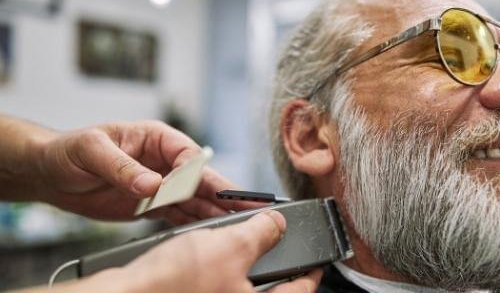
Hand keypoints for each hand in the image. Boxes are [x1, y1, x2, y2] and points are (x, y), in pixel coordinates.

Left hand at [32, 120, 259, 221]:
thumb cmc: (68, 150)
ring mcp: (160, 184)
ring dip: (217, 212)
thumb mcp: (91, 151)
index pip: (188, 155)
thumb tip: (152, 184)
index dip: (198, 175)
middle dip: (227, 193)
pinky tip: (211, 234)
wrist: (51, 174)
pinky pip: (179, 215)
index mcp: (156, 138)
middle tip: (254, 206)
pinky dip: (194, 224)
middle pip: (202, 179)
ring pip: (195, 199)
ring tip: (239, 225)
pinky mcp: (152, 205)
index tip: (201, 191)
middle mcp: (164, 161)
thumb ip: (123, 167)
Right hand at [109, 211, 320, 291]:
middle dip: (276, 266)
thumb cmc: (172, 283)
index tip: (318, 261)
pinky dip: (221, 270)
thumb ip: (261, 233)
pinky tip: (212, 252)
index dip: (312, 272)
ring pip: (241, 289)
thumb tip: (276, 223)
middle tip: (280, 247)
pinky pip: (217, 288)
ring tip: (246, 243)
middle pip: (269, 292)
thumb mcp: (229, 245)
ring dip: (246, 265)